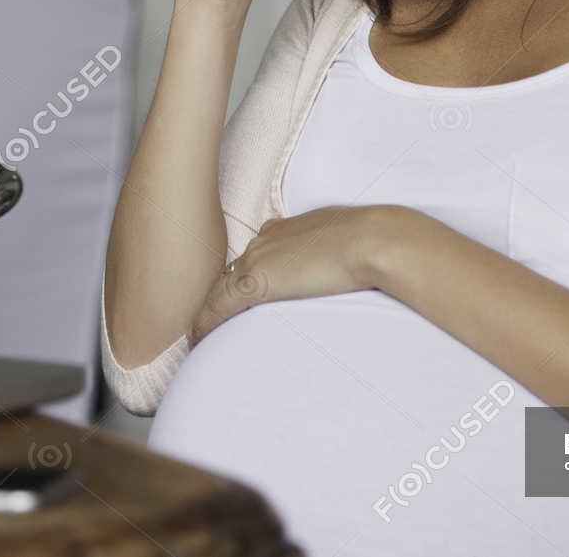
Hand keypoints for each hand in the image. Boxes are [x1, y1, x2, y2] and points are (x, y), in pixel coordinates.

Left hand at [187, 206, 394, 346]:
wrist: (371, 240)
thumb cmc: (369, 241)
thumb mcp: (343, 242)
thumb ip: (328, 252)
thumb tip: (336, 268)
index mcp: (284, 228)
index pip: (254, 256)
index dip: (244, 278)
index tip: (239, 296)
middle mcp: (264, 240)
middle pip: (232, 272)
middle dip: (221, 296)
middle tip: (211, 322)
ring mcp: (257, 259)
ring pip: (220, 289)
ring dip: (211, 311)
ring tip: (201, 334)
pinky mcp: (256, 281)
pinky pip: (218, 306)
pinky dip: (204, 323)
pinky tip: (197, 340)